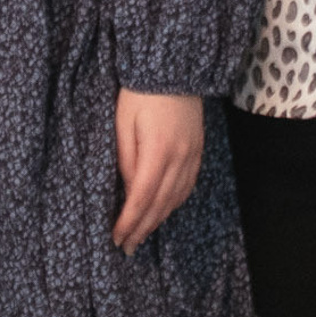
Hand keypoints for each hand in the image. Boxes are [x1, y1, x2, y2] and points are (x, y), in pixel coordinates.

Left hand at [112, 90, 203, 253]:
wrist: (174, 70)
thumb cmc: (139, 93)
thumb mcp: (123, 123)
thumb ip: (126, 160)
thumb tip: (129, 192)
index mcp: (159, 151)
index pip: (142, 197)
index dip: (129, 221)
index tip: (117, 238)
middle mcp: (180, 158)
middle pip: (160, 204)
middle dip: (142, 228)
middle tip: (127, 247)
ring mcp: (193, 156)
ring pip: (176, 199)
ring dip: (158, 220)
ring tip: (141, 236)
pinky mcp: (198, 152)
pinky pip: (187, 187)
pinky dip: (174, 204)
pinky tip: (163, 212)